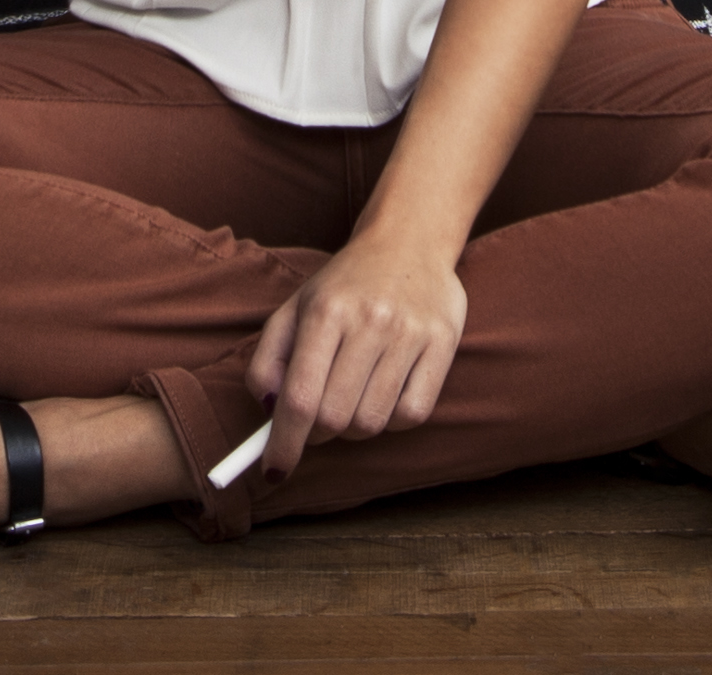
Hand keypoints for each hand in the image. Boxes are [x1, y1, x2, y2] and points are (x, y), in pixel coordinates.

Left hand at [242, 222, 466, 479]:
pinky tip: (384, 394)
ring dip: (354, 427)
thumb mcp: (295, 308)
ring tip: (352, 398)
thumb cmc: (344, 284)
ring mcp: (410, 333)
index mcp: (325, 311)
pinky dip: (392, 420)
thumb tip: (268, 410)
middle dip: (318, 433)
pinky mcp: (443, 343)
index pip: (300, 398)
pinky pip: (412, 415)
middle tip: (316, 422)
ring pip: (372, 422)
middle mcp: (369, 321)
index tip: (274, 471)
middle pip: (335, 418)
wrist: (408, 240)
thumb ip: (268, 358)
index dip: (284, 444)